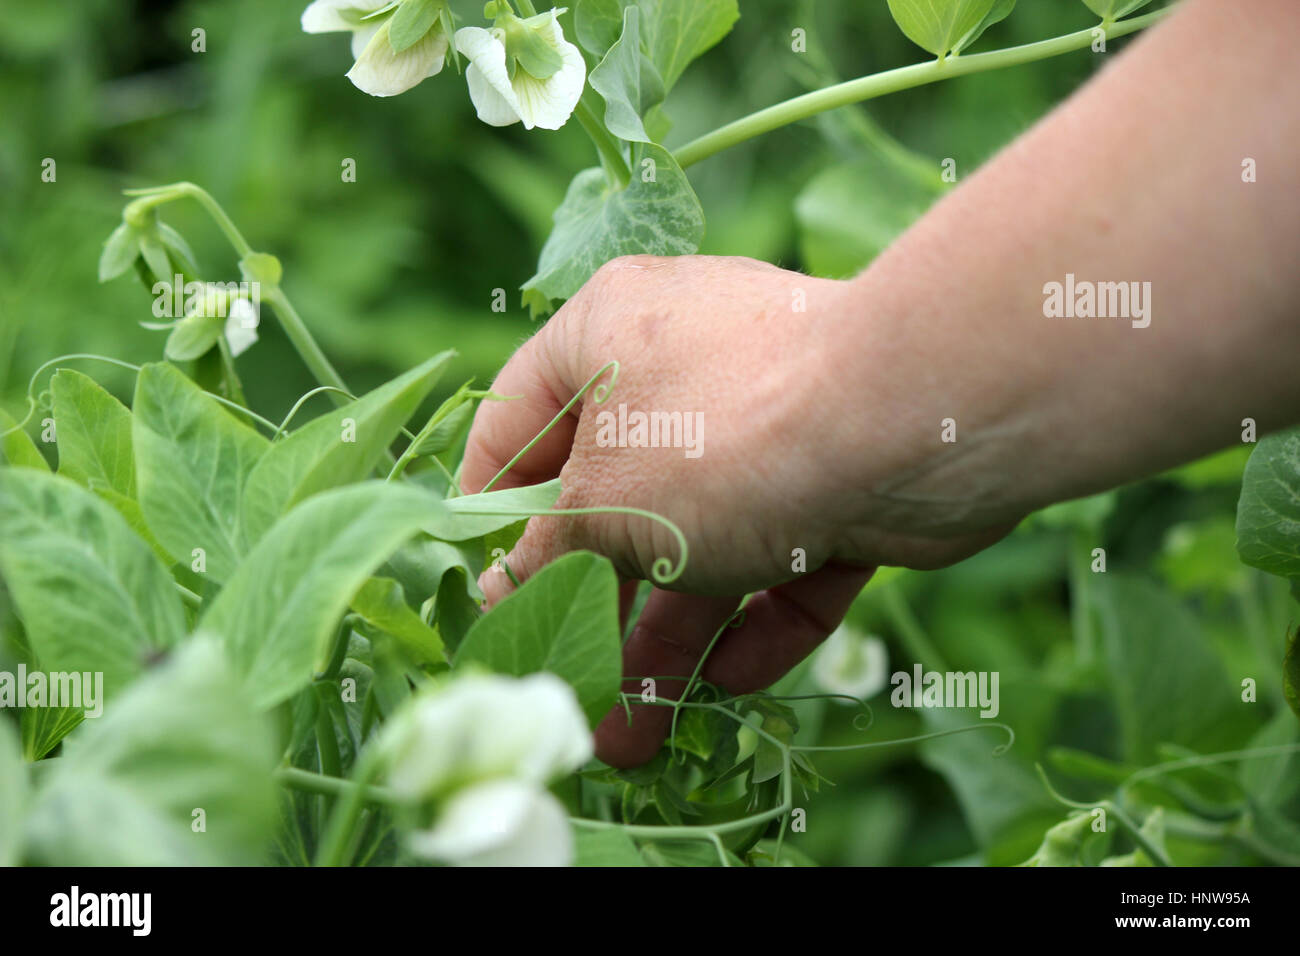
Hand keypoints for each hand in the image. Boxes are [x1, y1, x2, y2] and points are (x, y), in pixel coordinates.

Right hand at [459, 254, 1011, 765]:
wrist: (913, 423)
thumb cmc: (719, 441)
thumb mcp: (602, 507)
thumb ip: (544, 555)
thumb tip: (504, 589)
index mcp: (606, 336)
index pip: (517, 419)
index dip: (490, 506)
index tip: (481, 584)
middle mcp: (684, 368)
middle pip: (616, 502)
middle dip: (592, 609)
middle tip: (570, 689)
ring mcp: (766, 423)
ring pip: (700, 542)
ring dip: (666, 640)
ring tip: (632, 740)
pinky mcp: (836, 476)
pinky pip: (781, 553)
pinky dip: (756, 613)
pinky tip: (731, 680)